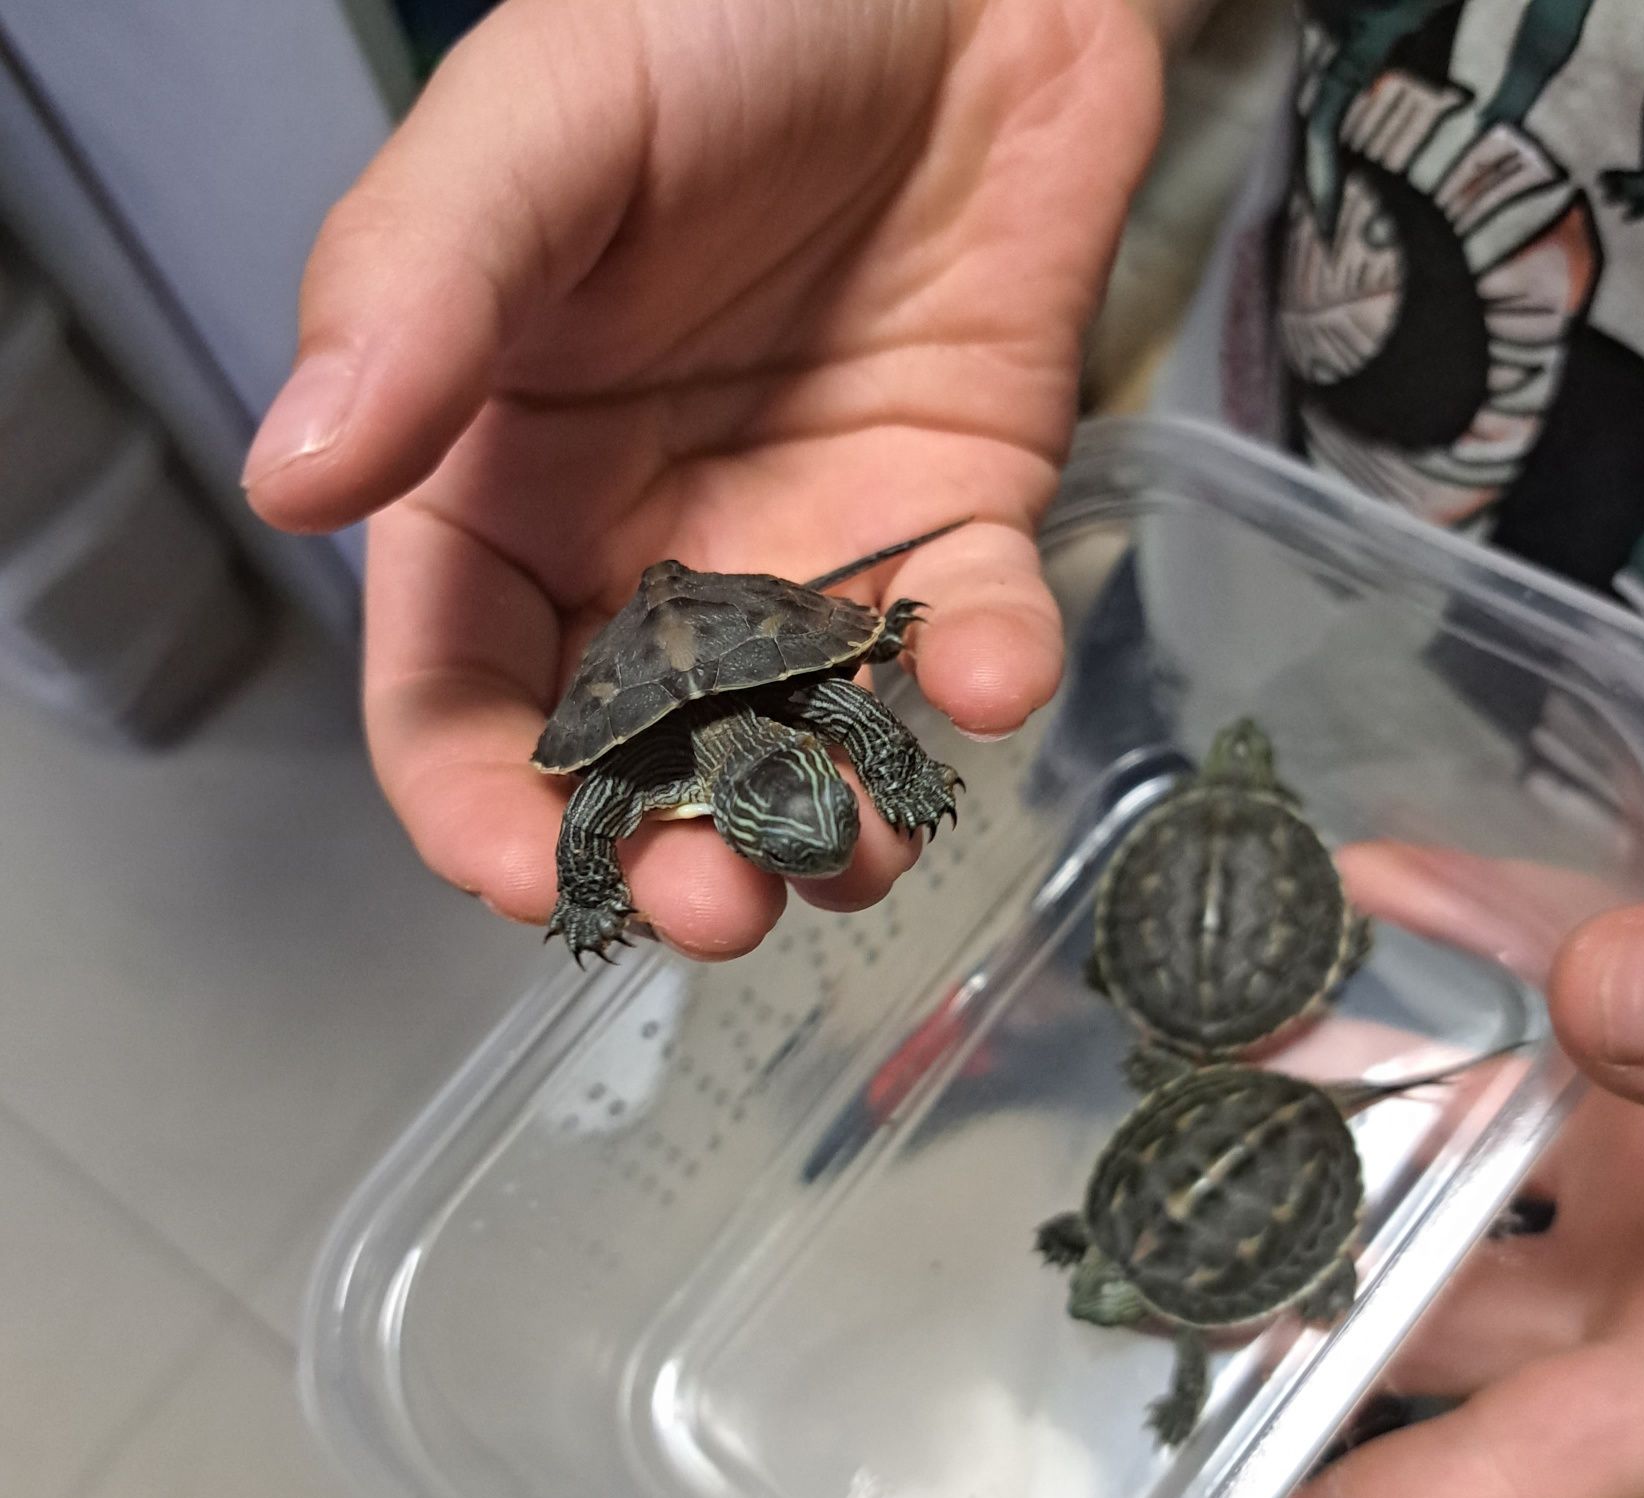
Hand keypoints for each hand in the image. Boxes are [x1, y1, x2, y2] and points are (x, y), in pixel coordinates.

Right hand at [242, 0, 1158, 955]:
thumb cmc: (720, 12)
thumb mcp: (540, 133)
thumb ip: (419, 298)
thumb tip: (294, 480)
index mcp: (507, 484)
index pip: (460, 693)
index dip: (480, 806)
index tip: (532, 876)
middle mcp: (653, 547)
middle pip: (640, 760)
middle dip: (674, 853)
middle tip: (720, 905)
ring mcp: (811, 548)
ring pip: (807, 740)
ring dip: (833, 820)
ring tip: (859, 851)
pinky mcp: (953, 520)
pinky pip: (966, 630)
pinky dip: (986, 671)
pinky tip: (992, 670)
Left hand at [1196, 847, 1643, 1497]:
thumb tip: (1604, 998)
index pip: (1527, 1467)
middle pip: (1441, 1306)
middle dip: (1296, 1282)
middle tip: (1133, 1261)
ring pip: (1460, 1143)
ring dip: (1339, 1087)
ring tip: (1201, 1041)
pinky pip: (1538, 975)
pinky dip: (1460, 926)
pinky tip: (1369, 882)